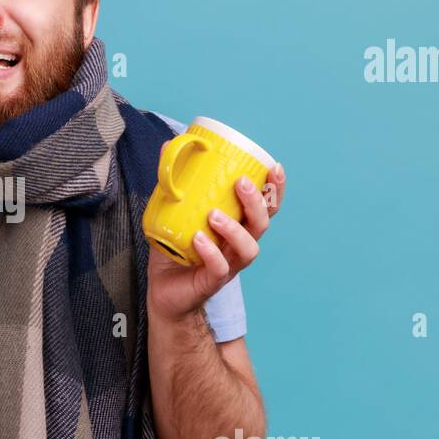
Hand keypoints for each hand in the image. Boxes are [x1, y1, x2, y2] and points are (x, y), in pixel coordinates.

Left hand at [147, 161, 285, 319]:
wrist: (162, 291)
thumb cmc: (174, 250)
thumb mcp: (172, 211)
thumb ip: (173, 183)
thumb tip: (167, 146)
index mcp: (237, 226)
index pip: (265, 207)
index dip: (275, 189)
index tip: (274, 167)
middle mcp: (237, 245)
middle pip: (262, 223)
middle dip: (257, 202)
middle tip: (240, 183)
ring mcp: (228, 265)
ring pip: (248, 248)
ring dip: (235, 229)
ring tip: (214, 215)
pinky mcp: (212, 281)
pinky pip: (219, 268)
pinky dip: (211, 253)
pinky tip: (199, 239)